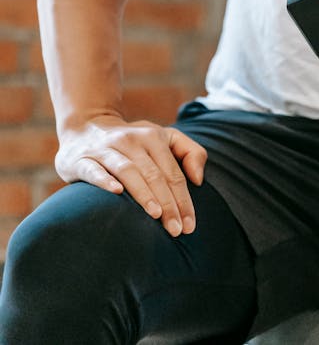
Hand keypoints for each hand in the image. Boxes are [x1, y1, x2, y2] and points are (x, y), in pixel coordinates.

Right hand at [55, 115, 207, 236]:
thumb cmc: (135, 141)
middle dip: (168, 203)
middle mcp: (131, 140)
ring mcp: (105, 148)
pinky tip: (116, 192)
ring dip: (143, 192)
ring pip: (128, 171)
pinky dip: (105, 180)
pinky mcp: (82, 159)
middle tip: (176, 229)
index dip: (183, 199)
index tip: (190, 225)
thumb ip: (190, 152)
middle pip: (154, 174)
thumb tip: (198, 179)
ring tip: (156, 214)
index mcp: (153, 136)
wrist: (86, 126)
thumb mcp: (164, 137)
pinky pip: (94, 170)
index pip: (173, 172)